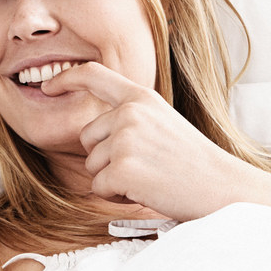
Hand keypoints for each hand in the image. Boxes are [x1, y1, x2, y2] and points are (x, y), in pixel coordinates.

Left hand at [46, 60, 270, 220]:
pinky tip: (145, 191)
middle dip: (105, 157)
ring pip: (91, 165)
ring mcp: (125, 140)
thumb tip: (94, 131)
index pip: (94, 75)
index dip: (66, 78)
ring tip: (149, 177)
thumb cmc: (193, 161)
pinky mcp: (123, 170)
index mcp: (141, 97)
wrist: (222, 187)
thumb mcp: (163, 122)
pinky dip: (116, 195)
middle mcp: (130, 113)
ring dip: (112, 178)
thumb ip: (131, 117)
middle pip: (86, 137)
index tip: (48, 86)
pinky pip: (98, 187)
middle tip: (144, 165)